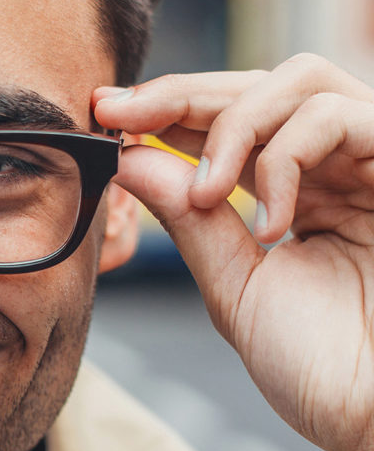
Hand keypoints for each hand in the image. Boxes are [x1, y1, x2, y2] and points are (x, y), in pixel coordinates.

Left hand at [92, 53, 373, 450]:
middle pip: (258, 85)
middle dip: (179, 94)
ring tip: (206, 197)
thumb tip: (131, 159)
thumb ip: (190, 220)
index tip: (104, 114)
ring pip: (299, 82)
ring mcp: (373, 164)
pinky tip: (268, 223)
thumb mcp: (235, 285)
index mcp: (296, 194)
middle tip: (118, 113)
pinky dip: (282, 159)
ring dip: (232, 128)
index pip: (229, 123)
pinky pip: (337, 117)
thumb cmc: (321, 368)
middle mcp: (336, 168)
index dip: (167, 108)